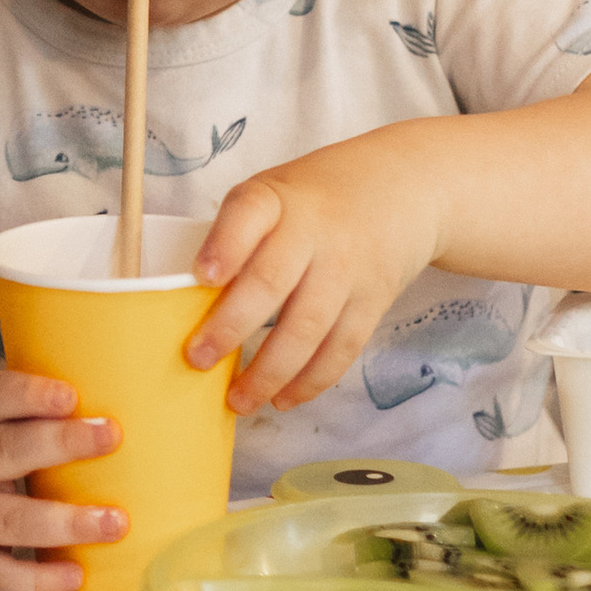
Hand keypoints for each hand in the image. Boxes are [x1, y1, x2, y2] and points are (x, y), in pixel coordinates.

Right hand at [0, 371, 122, 590]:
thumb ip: (10, 412)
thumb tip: (97, 401)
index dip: (30, 394)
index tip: (70, 393)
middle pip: (7, 453)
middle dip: (62, 445)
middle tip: (110, 436)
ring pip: (10, 522)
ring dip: (65, 523)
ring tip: (115, 521)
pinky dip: (37, 581)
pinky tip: (76, 574)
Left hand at [190, 131, 445, 413]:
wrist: (404, 190)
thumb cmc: (317, 199)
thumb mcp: (274, 193)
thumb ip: (237, 235)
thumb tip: (186, 300)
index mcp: (278, 198)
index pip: (249, 212)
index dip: (225, 244)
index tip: (202, 276)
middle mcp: (315, 232)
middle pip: (271, 281)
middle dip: (230, 326)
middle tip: (197, 358)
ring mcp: (348, 269)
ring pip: (307, 328)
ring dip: (268, 372)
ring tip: (238, 400)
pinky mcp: (372, 302)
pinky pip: (341, 349)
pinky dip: (310, 382)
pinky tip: (282, 399)